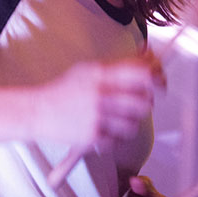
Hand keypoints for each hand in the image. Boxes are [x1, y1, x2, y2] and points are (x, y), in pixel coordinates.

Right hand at [29, 58, 158, 149]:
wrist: (36, 111)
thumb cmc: (66, 90)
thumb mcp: (89, 70)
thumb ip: (118, 66)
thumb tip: (150, 56)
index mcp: (100, 74)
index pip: (140, 73)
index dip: (157, 78)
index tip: (161, 82)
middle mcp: (100, 94)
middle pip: (143, 102)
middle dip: (146, 103)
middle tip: (139, 103)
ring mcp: (96, 116)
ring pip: (134, 124)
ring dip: (130, 122)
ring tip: (116, 118)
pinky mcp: (92, 137)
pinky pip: (118, 140)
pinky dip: (114, 137)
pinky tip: (101, 129)